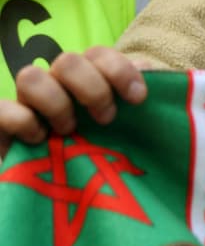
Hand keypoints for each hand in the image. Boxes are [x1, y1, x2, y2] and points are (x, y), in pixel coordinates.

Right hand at [0, 47, 146, 158]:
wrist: (57, 191)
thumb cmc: (98, 154)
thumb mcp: (126, 129)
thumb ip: (136, 101)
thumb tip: (148, 71)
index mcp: (84, 80)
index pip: (98, 54)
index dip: (120, 69)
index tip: (138, 99)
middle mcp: (54, 85)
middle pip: (68, 60)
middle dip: (93, 89)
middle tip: (106, 120)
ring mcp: (25, 103)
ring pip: (30, 76)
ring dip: (56, 103)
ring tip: (69, 130)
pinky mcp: (2, 125)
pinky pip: (2, 109)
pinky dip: (23, 122)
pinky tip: (40, 140)